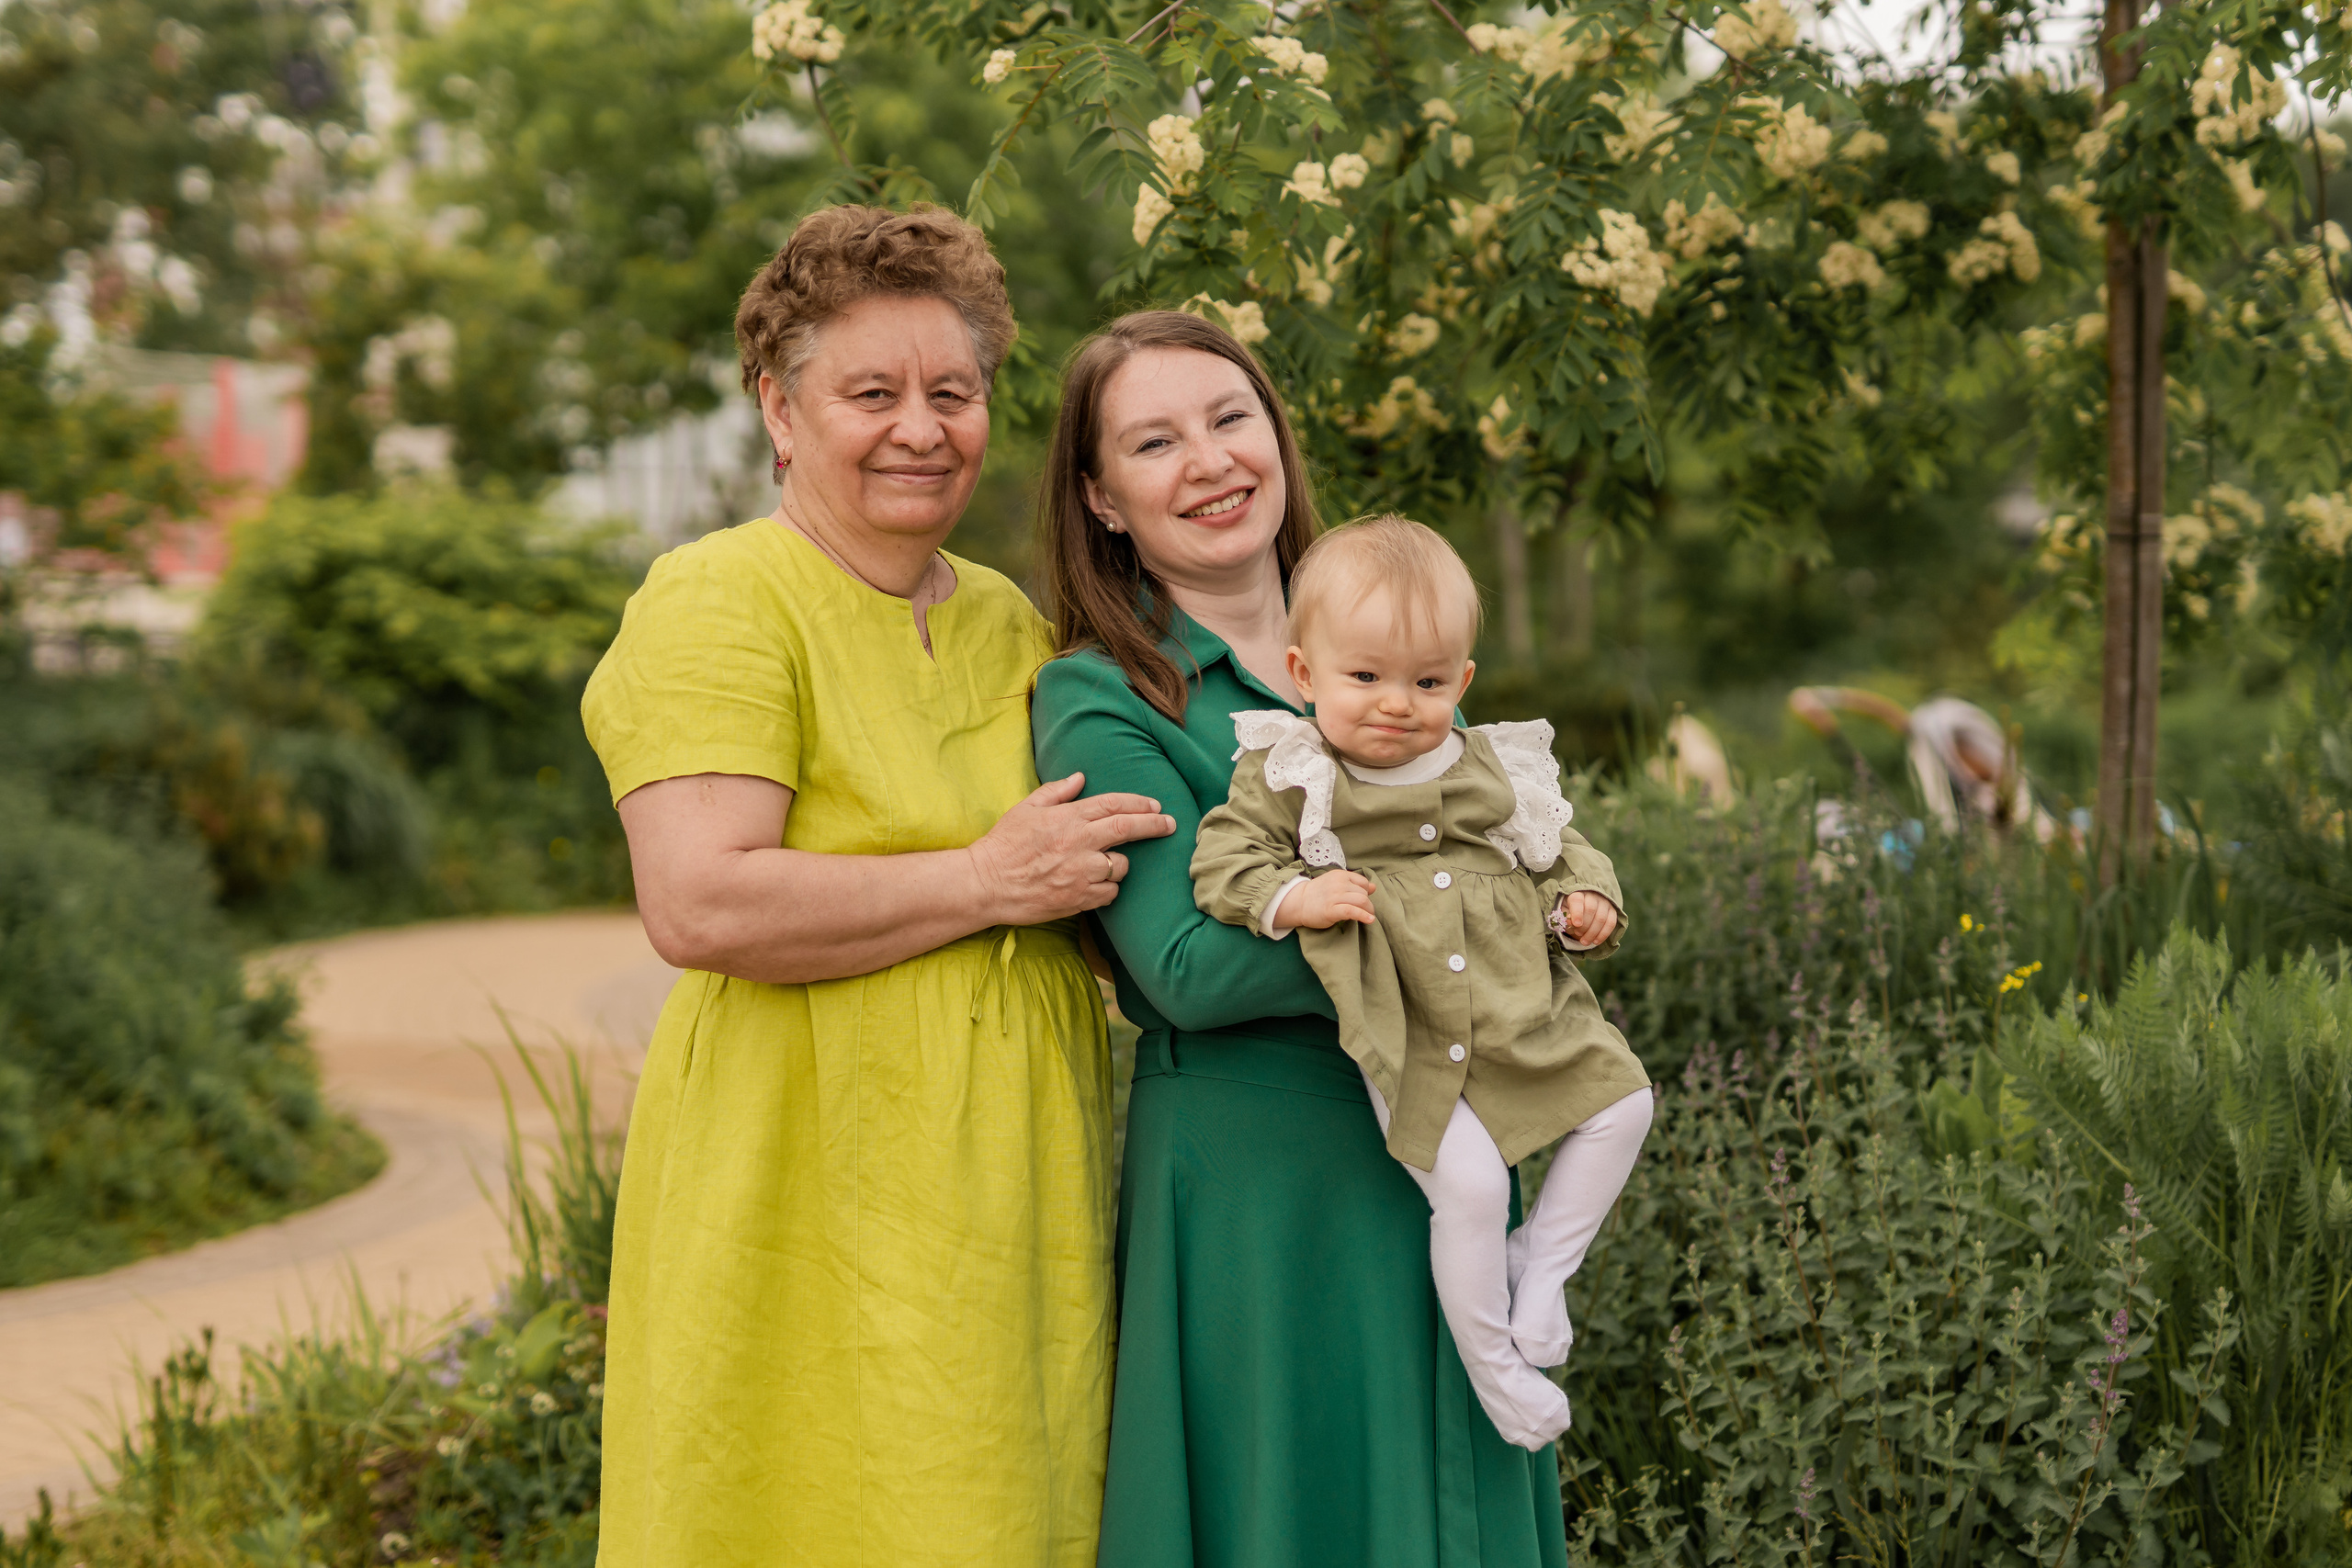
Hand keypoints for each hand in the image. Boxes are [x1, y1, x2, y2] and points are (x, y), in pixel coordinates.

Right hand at [966, 773, 1175, 924]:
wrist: (986, 883)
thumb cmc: (1004, 844)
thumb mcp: (1026, 808)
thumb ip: (1056, 791)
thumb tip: (1080, 777)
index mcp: (1067, 818)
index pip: (1113, 804)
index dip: (1139, 804)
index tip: (1156, 806)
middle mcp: (1078, 843)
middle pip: (1128, 829)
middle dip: (1154, 825)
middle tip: (1170, 824)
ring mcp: (1080, 873)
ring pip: (1121, 866)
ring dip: (1121, 864)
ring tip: (1106, 864)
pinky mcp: (1079, 899)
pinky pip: (1110, 893)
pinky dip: (1108, 888)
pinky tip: (1095, 884)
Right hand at [1274, 869, 1377, 929]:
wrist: (1298, 902)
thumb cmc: (1318, 894)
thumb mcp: (1336, 883)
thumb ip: (1354, 884)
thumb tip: (1374, 887)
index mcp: (1340, 875)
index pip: (1363, 883)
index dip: (1365, 893)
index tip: (1361, 900)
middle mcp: (1339, 883)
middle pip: (1363, 894)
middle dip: (1367, 904)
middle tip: (1364, 911)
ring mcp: (1335, 896)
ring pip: (1362, 901)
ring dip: (1368, 911)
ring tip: (1367, 916)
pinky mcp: (1332, 910)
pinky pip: (1353, 911)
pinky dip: (1364, 916)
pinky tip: (1369, 920)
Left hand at [1557, 890, 1617, 947]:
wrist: (1583, 907)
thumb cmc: (1570, 910)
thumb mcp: (1564, 912)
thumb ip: (1565, 917)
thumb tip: (1570, 922)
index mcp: (1577, 893)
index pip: (1578, 900)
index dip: (1577, 913)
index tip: (1576, 924)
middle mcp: (1592, 895)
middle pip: (1591, 909)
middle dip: (1584, 926)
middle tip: (1578, 934)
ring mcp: (1604, 902)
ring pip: (1601, 918)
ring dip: (1593, 933)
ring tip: (1584, 942)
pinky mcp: (1612, 911)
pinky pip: (1611, 923)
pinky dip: (1603, 934)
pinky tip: (1595, 942)